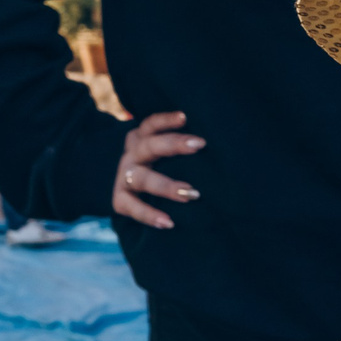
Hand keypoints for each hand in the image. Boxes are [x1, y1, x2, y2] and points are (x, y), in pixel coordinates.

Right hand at [113, 110, 202, 228]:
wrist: (128, 193)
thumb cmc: (159, 169)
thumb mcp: (162, 154)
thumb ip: (180, 150)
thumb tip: (220, 148)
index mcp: (141, 140)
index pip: (151, 124)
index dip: (166, 120)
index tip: (185, 117)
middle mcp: (131, 155)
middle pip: (148, 146)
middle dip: (173, 144)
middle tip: (199, 145)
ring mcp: (123, 177)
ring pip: (141, 178)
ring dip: (166, 185)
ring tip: (191, 195)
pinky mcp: (119, 200)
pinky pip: (132, 207)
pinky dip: (149, 215)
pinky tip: (168, 223)